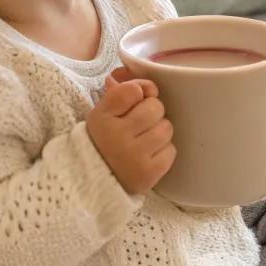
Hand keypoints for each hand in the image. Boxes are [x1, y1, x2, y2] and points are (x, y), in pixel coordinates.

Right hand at [87, 70, 175, 194]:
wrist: (94, 182)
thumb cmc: (103, 141)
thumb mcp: (102, 114)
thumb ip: (121, 93)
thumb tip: (146, 84)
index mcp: (102, 119)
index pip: (133, 90)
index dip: (139, 92)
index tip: (134, 102)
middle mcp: (117, 137)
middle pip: (155, 107)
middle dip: (152, 112)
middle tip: (140, 123)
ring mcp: (134, 157)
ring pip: (166, 128)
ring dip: (159, 131)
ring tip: (144, 140)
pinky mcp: (149, 174)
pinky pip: (171, 150)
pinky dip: (163, 151)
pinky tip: (149, 155)